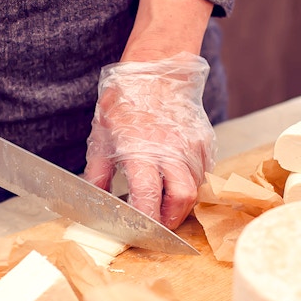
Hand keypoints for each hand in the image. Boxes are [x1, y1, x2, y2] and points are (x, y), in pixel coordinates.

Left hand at [83, 52, 215, 229]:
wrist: (157, 72)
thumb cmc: (125, 102)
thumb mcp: (101, 137)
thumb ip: (97, 173)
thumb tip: (96, 201)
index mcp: (141, 149)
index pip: (147, 197)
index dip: (144, 220)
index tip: (137, 228)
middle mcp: (171, 150)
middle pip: (182, 199)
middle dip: (172, 219)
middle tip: (158, 225)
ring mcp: (192, 146)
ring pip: (196, 189)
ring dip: (181, 203)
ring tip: (165, 204)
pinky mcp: (205, 142)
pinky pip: (203, 173)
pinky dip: (191, 184)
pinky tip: (176, 181)